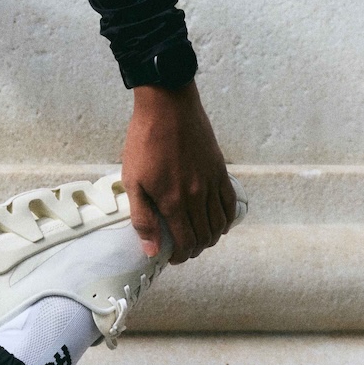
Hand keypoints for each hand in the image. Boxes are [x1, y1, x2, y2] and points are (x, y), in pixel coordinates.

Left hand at [121, 81, 236, 263]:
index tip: (172, 257)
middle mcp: (197, 197)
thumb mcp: (133, 180)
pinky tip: (218, 222)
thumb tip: (152, 249)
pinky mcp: (220, 171)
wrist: (167, 107)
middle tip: (184, 249)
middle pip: (204, 237)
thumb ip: (142, 217)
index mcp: (173, 202)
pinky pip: (230, 203)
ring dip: (211, 237)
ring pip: (219, 224)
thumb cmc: (144, 141)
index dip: (181, 256)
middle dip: (195, 249)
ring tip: (199, 238)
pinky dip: (226, 219)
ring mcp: (211, 184)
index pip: (185, 242)